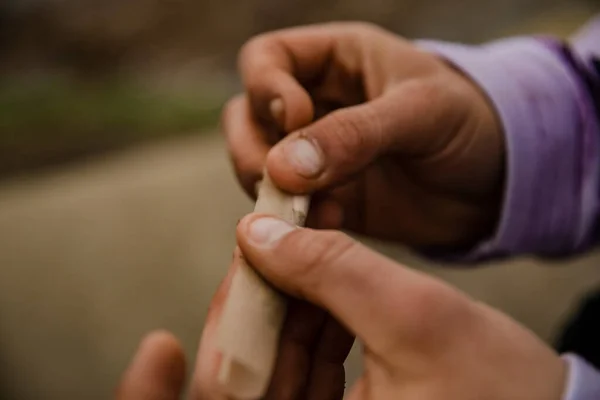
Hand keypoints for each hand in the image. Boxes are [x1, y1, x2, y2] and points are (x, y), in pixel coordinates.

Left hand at [193, 214, 565, 398]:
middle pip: (249, 373)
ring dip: (288, 301)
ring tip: (303, 250)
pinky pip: (305, 367)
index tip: (251, 252)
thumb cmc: (501, 387)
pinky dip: (311, 320)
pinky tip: (325, 282)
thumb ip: (333, 269)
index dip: (232, 315)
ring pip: (276, 364)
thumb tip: (257, 235)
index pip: (233, 386)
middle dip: (263, 298)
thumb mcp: (416, 315)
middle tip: (275, 240)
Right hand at [223, 23, 503, 248]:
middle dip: (256, 150)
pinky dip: (295, 222)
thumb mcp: (421, 113)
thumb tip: (282, 167)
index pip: (266, 59)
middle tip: (286, 178)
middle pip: (247, 117)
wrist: (499, 182)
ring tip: (317, 209)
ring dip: (272, 191)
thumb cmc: (472, 123)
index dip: (267, 89)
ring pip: (258, 166)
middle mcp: (316, 105)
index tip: (296, 119)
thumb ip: (354, 134)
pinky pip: (286, 209)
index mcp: (336, 60)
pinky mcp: (325, 198)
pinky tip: (330, 226)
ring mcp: (316, 156)